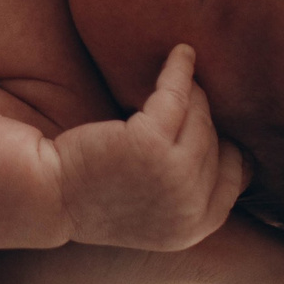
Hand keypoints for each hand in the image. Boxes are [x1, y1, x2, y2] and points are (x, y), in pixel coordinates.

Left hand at [52, 45, 245, 250]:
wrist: (48, 193)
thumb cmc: (94, 194)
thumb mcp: (152, 212)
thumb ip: (184, 196)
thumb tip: (222, 153)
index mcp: (193, 229)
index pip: (235, 181)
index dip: (228, 149)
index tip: (215, 126)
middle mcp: (190, 207)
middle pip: (218, 145)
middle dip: (207, 116)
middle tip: (194, 94)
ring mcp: (173, 175)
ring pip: (201, 119)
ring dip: (195, 92)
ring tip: (185, 76)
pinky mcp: (149, 143)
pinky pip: (178, 95)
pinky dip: (180, 71)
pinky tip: (181, 54)